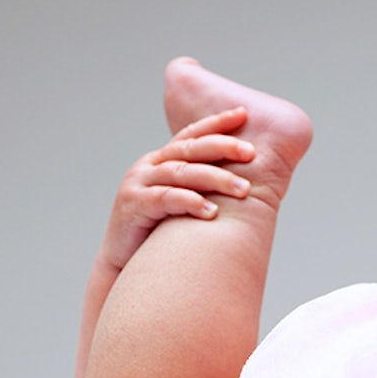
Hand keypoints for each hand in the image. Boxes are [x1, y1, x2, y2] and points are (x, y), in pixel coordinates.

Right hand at [102, 107, 254, 269]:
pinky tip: (211, 211)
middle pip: (190, 149)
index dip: (216, 123)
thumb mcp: (182, 202)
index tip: (242, 114)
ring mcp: (138, 183)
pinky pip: (166, 198)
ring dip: (216, 179)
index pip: (191, 136)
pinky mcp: (133, 205)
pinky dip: (190, 202)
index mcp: (162, 160)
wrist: (125, 263)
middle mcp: (149, 166)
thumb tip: (246, 181)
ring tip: (244, 189)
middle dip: (223, 148)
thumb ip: (202, 187)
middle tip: (251, 153)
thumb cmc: (160, 233)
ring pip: (182, 173)